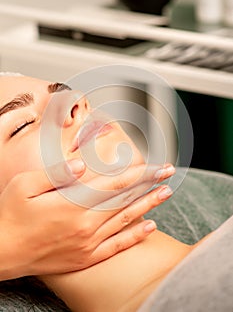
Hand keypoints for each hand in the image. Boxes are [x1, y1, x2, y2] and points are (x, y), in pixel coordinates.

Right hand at [0, 160, 173, 279]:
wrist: (1, 254)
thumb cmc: (10, 216)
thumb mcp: (24, 186)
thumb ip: (56, 173)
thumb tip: (83, 166)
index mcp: (72, 204)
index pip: (115, 184)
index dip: (139, 173)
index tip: (158, 165)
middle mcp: (85, 224)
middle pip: (126, 200)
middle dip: (151, 185)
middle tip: (169, 174)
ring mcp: (87, 243)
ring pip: (126, 220)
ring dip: (149, 205)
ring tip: (166, 194)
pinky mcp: (85, 258)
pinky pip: (117, 246)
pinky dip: (135, 236)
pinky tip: (150, 227)